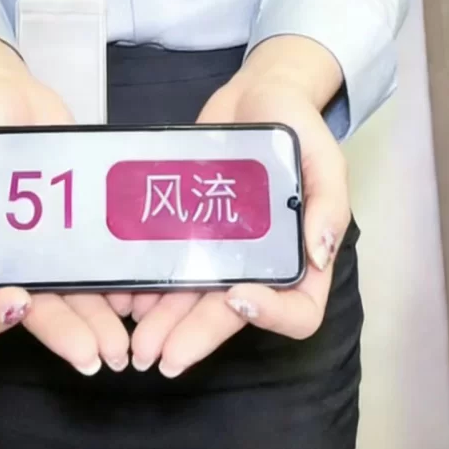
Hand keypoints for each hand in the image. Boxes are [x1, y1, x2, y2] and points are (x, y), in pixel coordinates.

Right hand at [0, 73, 130, 373]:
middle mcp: (13, 263)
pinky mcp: (83, 229)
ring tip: (124, 339)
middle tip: (98, 355)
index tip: (19, 300)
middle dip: (67, 334)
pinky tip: (140, 291)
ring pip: (76, 298)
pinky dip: (122, 282)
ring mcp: (51, 250)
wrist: (14, 92)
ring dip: (99, 321)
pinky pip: (102, 264)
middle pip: (36, 314)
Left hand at [130, 76, 349, 377]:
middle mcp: (260, 262)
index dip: (271, 316)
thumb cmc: (297, 121)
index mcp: (302, 255)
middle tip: (161, 357)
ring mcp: (221, 247)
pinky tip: (121, 292)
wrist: (255, 90)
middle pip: (232, 315)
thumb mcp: (323, 155)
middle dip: (196, 335)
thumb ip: (327, 203)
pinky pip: (167, 265)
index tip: (237, 298)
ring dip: (164, 321)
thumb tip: (320, 253)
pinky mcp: (189, 227)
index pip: (299, 309)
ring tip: (134, 337)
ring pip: (193, 297)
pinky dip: (144, 282)